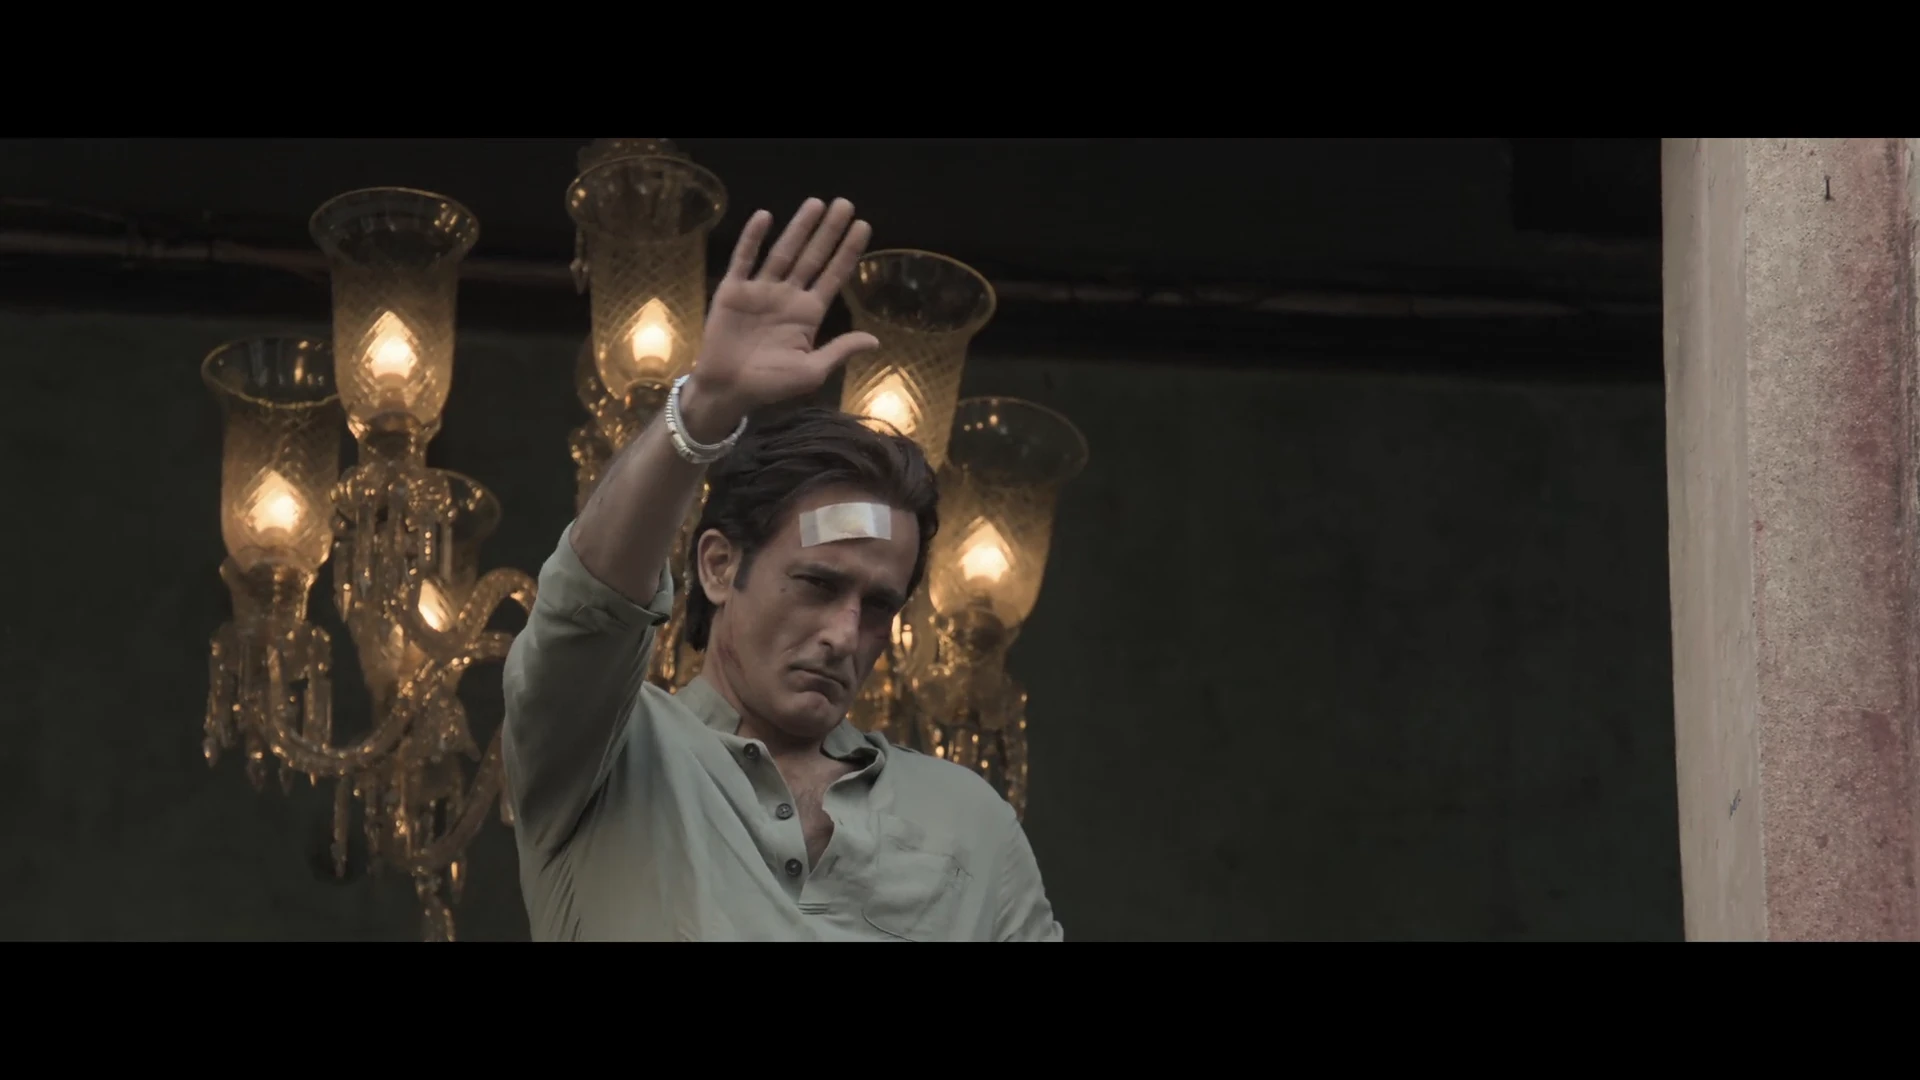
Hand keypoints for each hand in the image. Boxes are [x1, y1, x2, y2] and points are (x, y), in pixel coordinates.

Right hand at [680, 197, 877, 439]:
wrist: (727, 390)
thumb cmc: (770, 385)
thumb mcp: (811, 371)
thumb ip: (839, 350)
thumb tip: (874, 339)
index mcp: (808, 314)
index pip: (833, 275)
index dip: (848, 251)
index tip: (863, 226)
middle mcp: (787, 296)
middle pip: (813, 256)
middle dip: (829, 231)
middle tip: (846, 203)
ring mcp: (760, 290)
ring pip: (783, 252)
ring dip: (799, 228)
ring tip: (816, 203)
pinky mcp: (734, 290)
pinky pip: (744, 259)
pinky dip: (753, 238)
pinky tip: (765, 217)